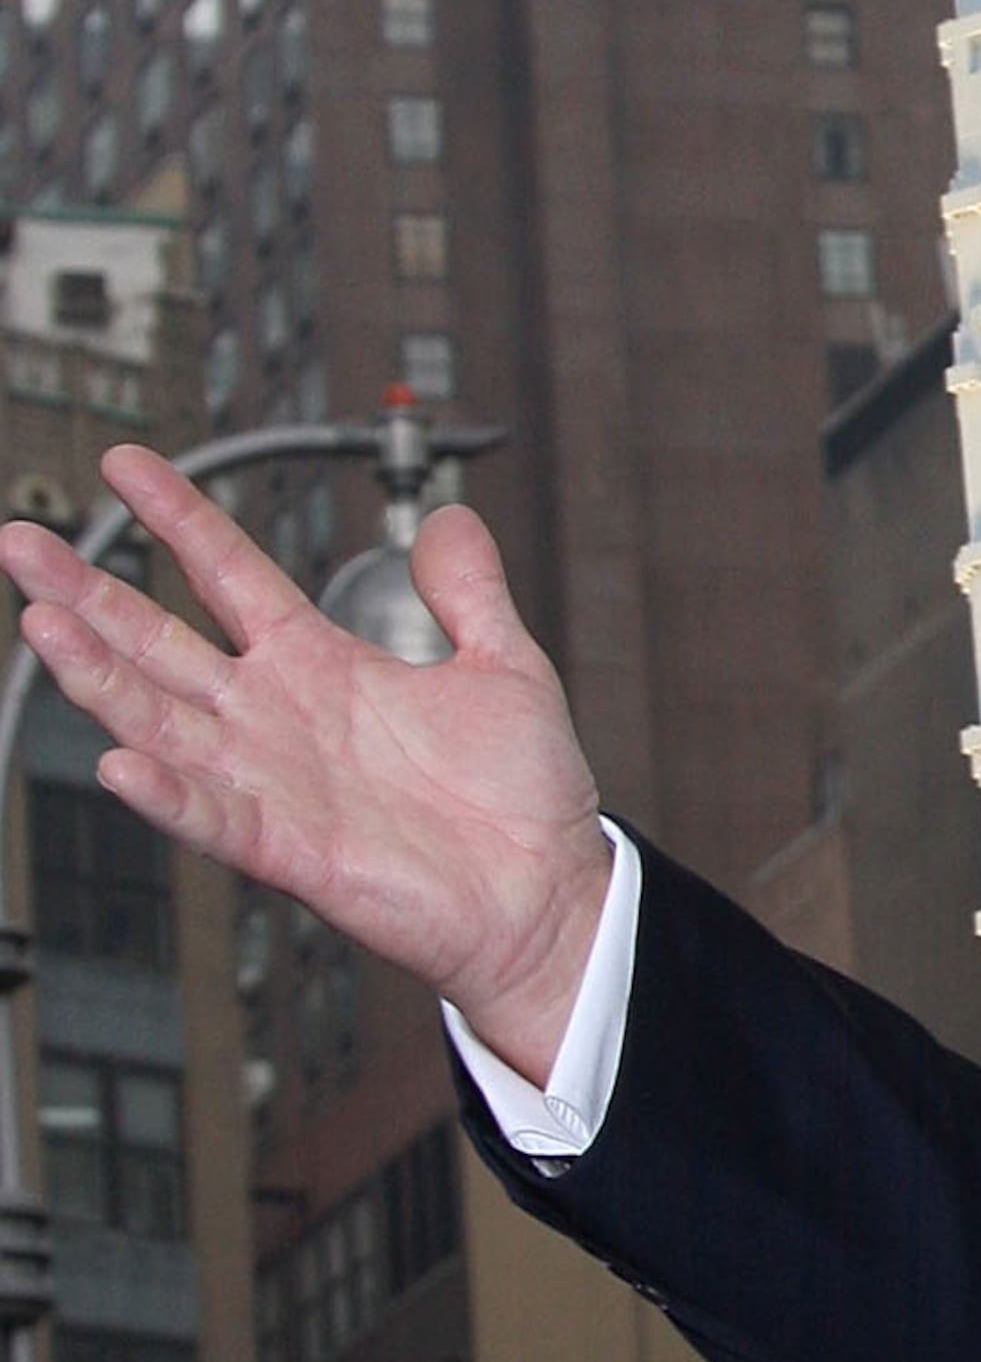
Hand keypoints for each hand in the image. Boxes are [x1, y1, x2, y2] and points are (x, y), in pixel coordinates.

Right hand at [0, 448, 613, 1092]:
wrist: (547, 895)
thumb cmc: (521, 798)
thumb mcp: (504, 663)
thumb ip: (467, 590)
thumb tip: (450, 520)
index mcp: (321, 664)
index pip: (229, 572)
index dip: (180, 518)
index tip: (128, 466)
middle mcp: (278, 718)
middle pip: (159, 642)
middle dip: (88, 592)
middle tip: (22, 542)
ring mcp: (273, 780)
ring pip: (160, 720)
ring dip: (98, 676)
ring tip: (42, 623)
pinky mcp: (286, 848)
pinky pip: (209, 813)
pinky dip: (164, 791)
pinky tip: (117, 760)